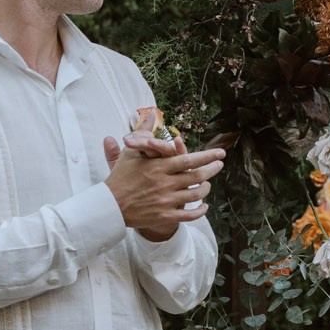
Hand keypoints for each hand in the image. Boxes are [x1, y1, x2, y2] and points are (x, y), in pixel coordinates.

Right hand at [104, 136, 223, 240]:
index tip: (220, 153)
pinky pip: (188, 215)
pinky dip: (200, 211)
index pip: (189, 159)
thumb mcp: (131, 152)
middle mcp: (164, 183)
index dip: (208, 156)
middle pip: (197, 176)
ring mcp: (165, 201)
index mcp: (158, 167)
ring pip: (196, 195)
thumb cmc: (120, 177)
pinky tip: (204, 206)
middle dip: (212, 170)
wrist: (108, 206)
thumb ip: (144, 133)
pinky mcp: (164, 216)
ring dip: (206, 189)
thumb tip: (151, 113)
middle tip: (219, 165)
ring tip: (208, 184)